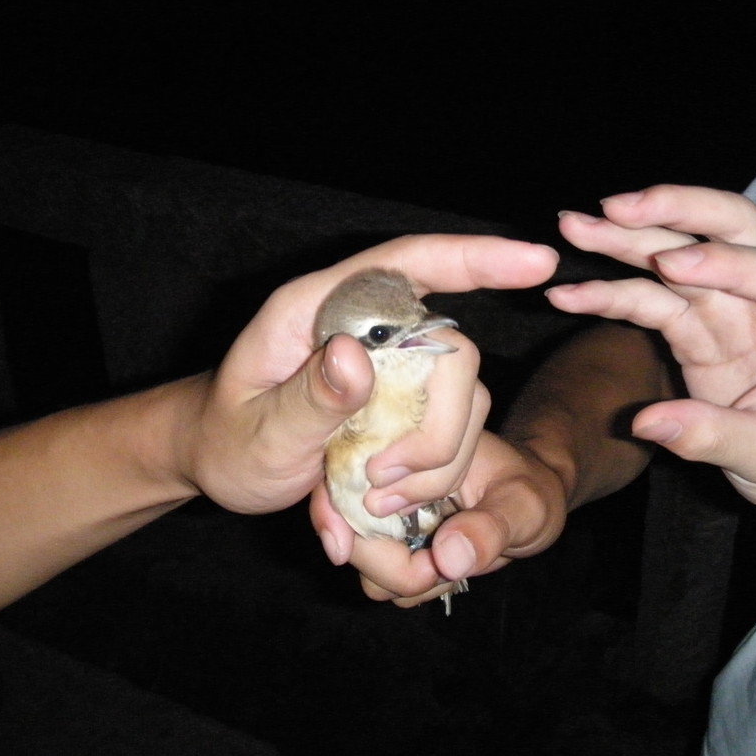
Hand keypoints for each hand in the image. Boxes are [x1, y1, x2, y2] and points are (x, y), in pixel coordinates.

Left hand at [186, 234, 558, 514]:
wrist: (218, 461)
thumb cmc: (225, 439)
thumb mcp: (257, 431)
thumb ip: (309, 397)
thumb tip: (357, 354)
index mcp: (319, 308)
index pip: (407, 263)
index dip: (474, 257)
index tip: (537, 262)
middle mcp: (364, 326)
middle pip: (450, 349)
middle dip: (439, 428)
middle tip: (384, 482)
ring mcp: (387, 364)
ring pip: (459, 396)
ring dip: (435, 460)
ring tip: (375, 498)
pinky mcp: (398, 400)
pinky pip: (446, 428)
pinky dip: (427, 472)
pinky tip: (385, 498)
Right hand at [310, 431, 565, 604]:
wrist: (535, 503)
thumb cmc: (532, 489)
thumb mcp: (524, 504)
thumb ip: (490, 527)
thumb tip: (447, 556)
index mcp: (404, 445)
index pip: (344, 482)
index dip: (340, 518)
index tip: (365, 551)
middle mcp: (384, 474)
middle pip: (344, 530)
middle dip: (386, 563)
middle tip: (439, 567)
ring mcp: (385, 512)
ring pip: (361, 562)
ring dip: (401, 578)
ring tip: (449, 563)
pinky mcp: (393, 542)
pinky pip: (380, 579)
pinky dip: (408, 585)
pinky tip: (444, 568)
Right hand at [548, 185, 755, 515]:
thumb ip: (710, 437)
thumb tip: (645, 423)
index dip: (724, 264)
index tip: (668, 264)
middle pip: (729, 228)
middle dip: (673, 210)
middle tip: (615, 207)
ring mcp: (733, 306)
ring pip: (678, 255)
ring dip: (625, 239)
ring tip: (573, 227)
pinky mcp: (698, 325)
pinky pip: (651, 300)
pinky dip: (610, 294)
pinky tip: (569, 293)